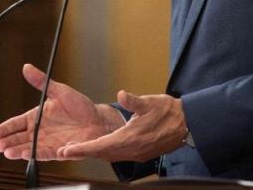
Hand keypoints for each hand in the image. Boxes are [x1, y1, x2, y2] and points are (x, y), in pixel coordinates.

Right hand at [0, 64, 123, 160]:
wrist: (98, 121)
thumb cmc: (79, 106)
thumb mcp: (59, 91)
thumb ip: (41, 82)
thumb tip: (26, 67)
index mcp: (37, 116)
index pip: (16, 123)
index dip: (5, 128)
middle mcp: (40, 131)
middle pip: (19, 138)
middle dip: (8, 142)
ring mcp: (48, 142)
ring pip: (29, 148)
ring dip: (18, 150)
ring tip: (8, 152)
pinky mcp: (59, 151)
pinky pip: (45, 153)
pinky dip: (35, 154)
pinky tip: (26, 154)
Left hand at [57, 90, 186, 161]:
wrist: (187, 124)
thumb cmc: (168, 112)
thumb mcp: (149, 102)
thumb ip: (133, 101)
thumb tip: (121, 95)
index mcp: (130, 138)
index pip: (100, 146)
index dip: (82, 149)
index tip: (68, 150)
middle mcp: (132, 150)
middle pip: (102, 154)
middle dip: (83, 153)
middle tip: (65, 151)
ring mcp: (137, 153)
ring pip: (109, 156)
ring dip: (93, 153)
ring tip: (77, 149)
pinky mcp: (141, 153)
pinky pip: (118, 155)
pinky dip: (105, 153)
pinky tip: (99, 148)